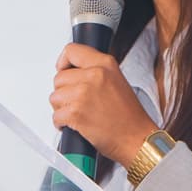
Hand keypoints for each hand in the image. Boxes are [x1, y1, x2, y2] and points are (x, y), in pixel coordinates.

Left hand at [50, 43, 156, 164]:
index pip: (72, 51)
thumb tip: (75, 73)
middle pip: (59, 78)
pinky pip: (56, 116)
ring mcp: (83, 94)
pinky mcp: (75, 113)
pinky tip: (76, 125)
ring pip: (55, 97)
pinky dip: (62, 123)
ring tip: (79, 114)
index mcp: (105, 64)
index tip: (64, 70)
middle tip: (76, 102)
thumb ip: (96, 72)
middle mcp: (93, 75)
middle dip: (64, 92)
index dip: (63, 63)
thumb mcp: (117, 81)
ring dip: (62, 108)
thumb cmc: (130, 117)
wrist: (137, 139)